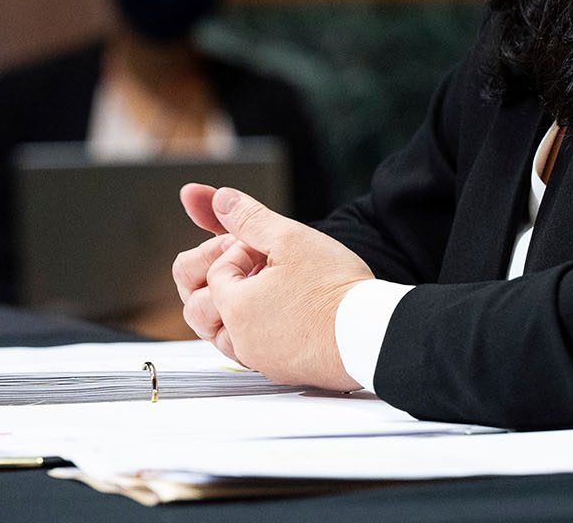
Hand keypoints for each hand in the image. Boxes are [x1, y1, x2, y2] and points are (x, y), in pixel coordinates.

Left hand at [172, 183, 371, 390]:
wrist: (371, 333)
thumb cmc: (335, 290)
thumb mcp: (290, 238)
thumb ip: (249, 217)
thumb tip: (220, 200)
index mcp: (236, 307)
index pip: (214, 271)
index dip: (239, 251)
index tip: (269, 249)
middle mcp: (240, 340)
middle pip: (201, 307)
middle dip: (222, 280)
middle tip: (258, 266)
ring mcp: (261, 359)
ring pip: (222, 334)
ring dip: (234, 308)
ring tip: (266, 287)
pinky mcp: (281, 371)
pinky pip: (252, 351)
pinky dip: (257, 329)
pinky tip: (284, 312)